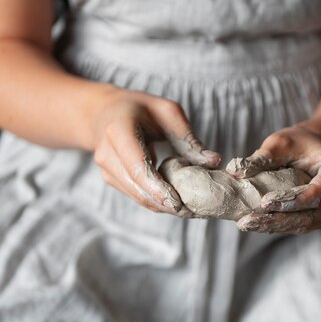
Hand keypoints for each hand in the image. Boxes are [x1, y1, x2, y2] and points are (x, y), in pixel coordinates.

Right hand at [92, 88, 220, 214]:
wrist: (105, 112)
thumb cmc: (141, 109)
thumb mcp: (167, 111)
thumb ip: (188, 138)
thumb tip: (214, 162)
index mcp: (118, 130)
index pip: (137, 166)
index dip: (157, 188)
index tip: (178, 204)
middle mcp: (107, 153)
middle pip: (138, 188)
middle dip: (166, 204)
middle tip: (197, 212)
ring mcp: (107, 170)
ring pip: (137, 197)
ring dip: (164, 207)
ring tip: (194, 211)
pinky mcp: (112, 180)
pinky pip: (137, 195)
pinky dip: (158, 202)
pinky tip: (179, 204)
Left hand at [226, 122, 320, 234]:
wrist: (314, 150)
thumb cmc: (299, 143)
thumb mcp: (281, 143)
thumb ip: (262, 158)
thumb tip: (235, 171)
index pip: (319, 193)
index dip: (292, 201)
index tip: (264, 202)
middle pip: (312, 215)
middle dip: (278, 219)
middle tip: (247, 221)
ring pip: (305, 225)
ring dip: (275, 226)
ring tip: (247, 223)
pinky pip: (301, 226)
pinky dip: (278, 226)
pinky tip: (256, 224)